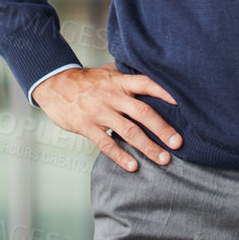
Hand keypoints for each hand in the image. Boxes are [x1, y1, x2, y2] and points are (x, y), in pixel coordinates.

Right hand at [31, 63, 181, 171]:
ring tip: (163, 159)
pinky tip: (133, 167)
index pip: (148, 83)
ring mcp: (100, 112)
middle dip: (162, 129)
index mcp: (121, 81)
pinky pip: (106, 144)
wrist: (56, 85)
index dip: (165, 92)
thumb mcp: (108, 72)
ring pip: (128, 131)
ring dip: (148, 147)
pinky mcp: (87, 126)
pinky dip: (120, 156)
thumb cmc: (87, 80)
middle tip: (178, 143)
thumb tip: (152, 76)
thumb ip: (128, 76)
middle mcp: (113, 96)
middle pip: (143, 112)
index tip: (182, 103)